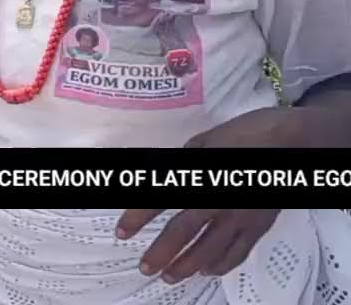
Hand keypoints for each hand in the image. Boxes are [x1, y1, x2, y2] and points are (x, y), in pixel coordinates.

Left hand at [115, 107, 314, 282]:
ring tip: (170, 276)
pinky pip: (238, 251)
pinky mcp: (259, 224)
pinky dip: (221, 264)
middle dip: (162, 252)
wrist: (288, 141)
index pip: (161, 200)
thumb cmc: (243, 135)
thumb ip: (181, 167)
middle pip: (184, 231)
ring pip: (211, 248)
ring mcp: (241, 216)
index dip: (138, 218)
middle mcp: (219, 201)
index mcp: (200, 177)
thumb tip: (161, 181)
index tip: (122, 232)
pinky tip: (208, 270)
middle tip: (146, 268)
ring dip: (188, 265)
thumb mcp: (201, 145)